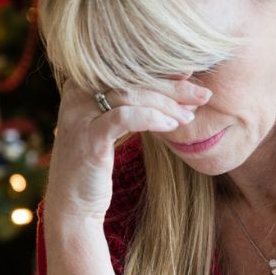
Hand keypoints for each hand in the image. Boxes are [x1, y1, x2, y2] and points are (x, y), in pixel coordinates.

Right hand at [44, 75, 212, 218]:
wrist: (72, 206)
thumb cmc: (97, 165)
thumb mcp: (112, 128)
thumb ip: (133, 104)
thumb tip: (176, 82)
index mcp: (81, 86)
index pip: (126, 68)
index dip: (160, 69)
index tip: (190, 74)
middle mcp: (77, 95)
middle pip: (131, 78)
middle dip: (171, 85)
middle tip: (202, 94)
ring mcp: (80, 115)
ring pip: (130, 95)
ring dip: (167, 104)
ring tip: (190, 115)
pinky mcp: (89, 138)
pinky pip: (124, 118)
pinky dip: (151, 118)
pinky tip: (171, 126)